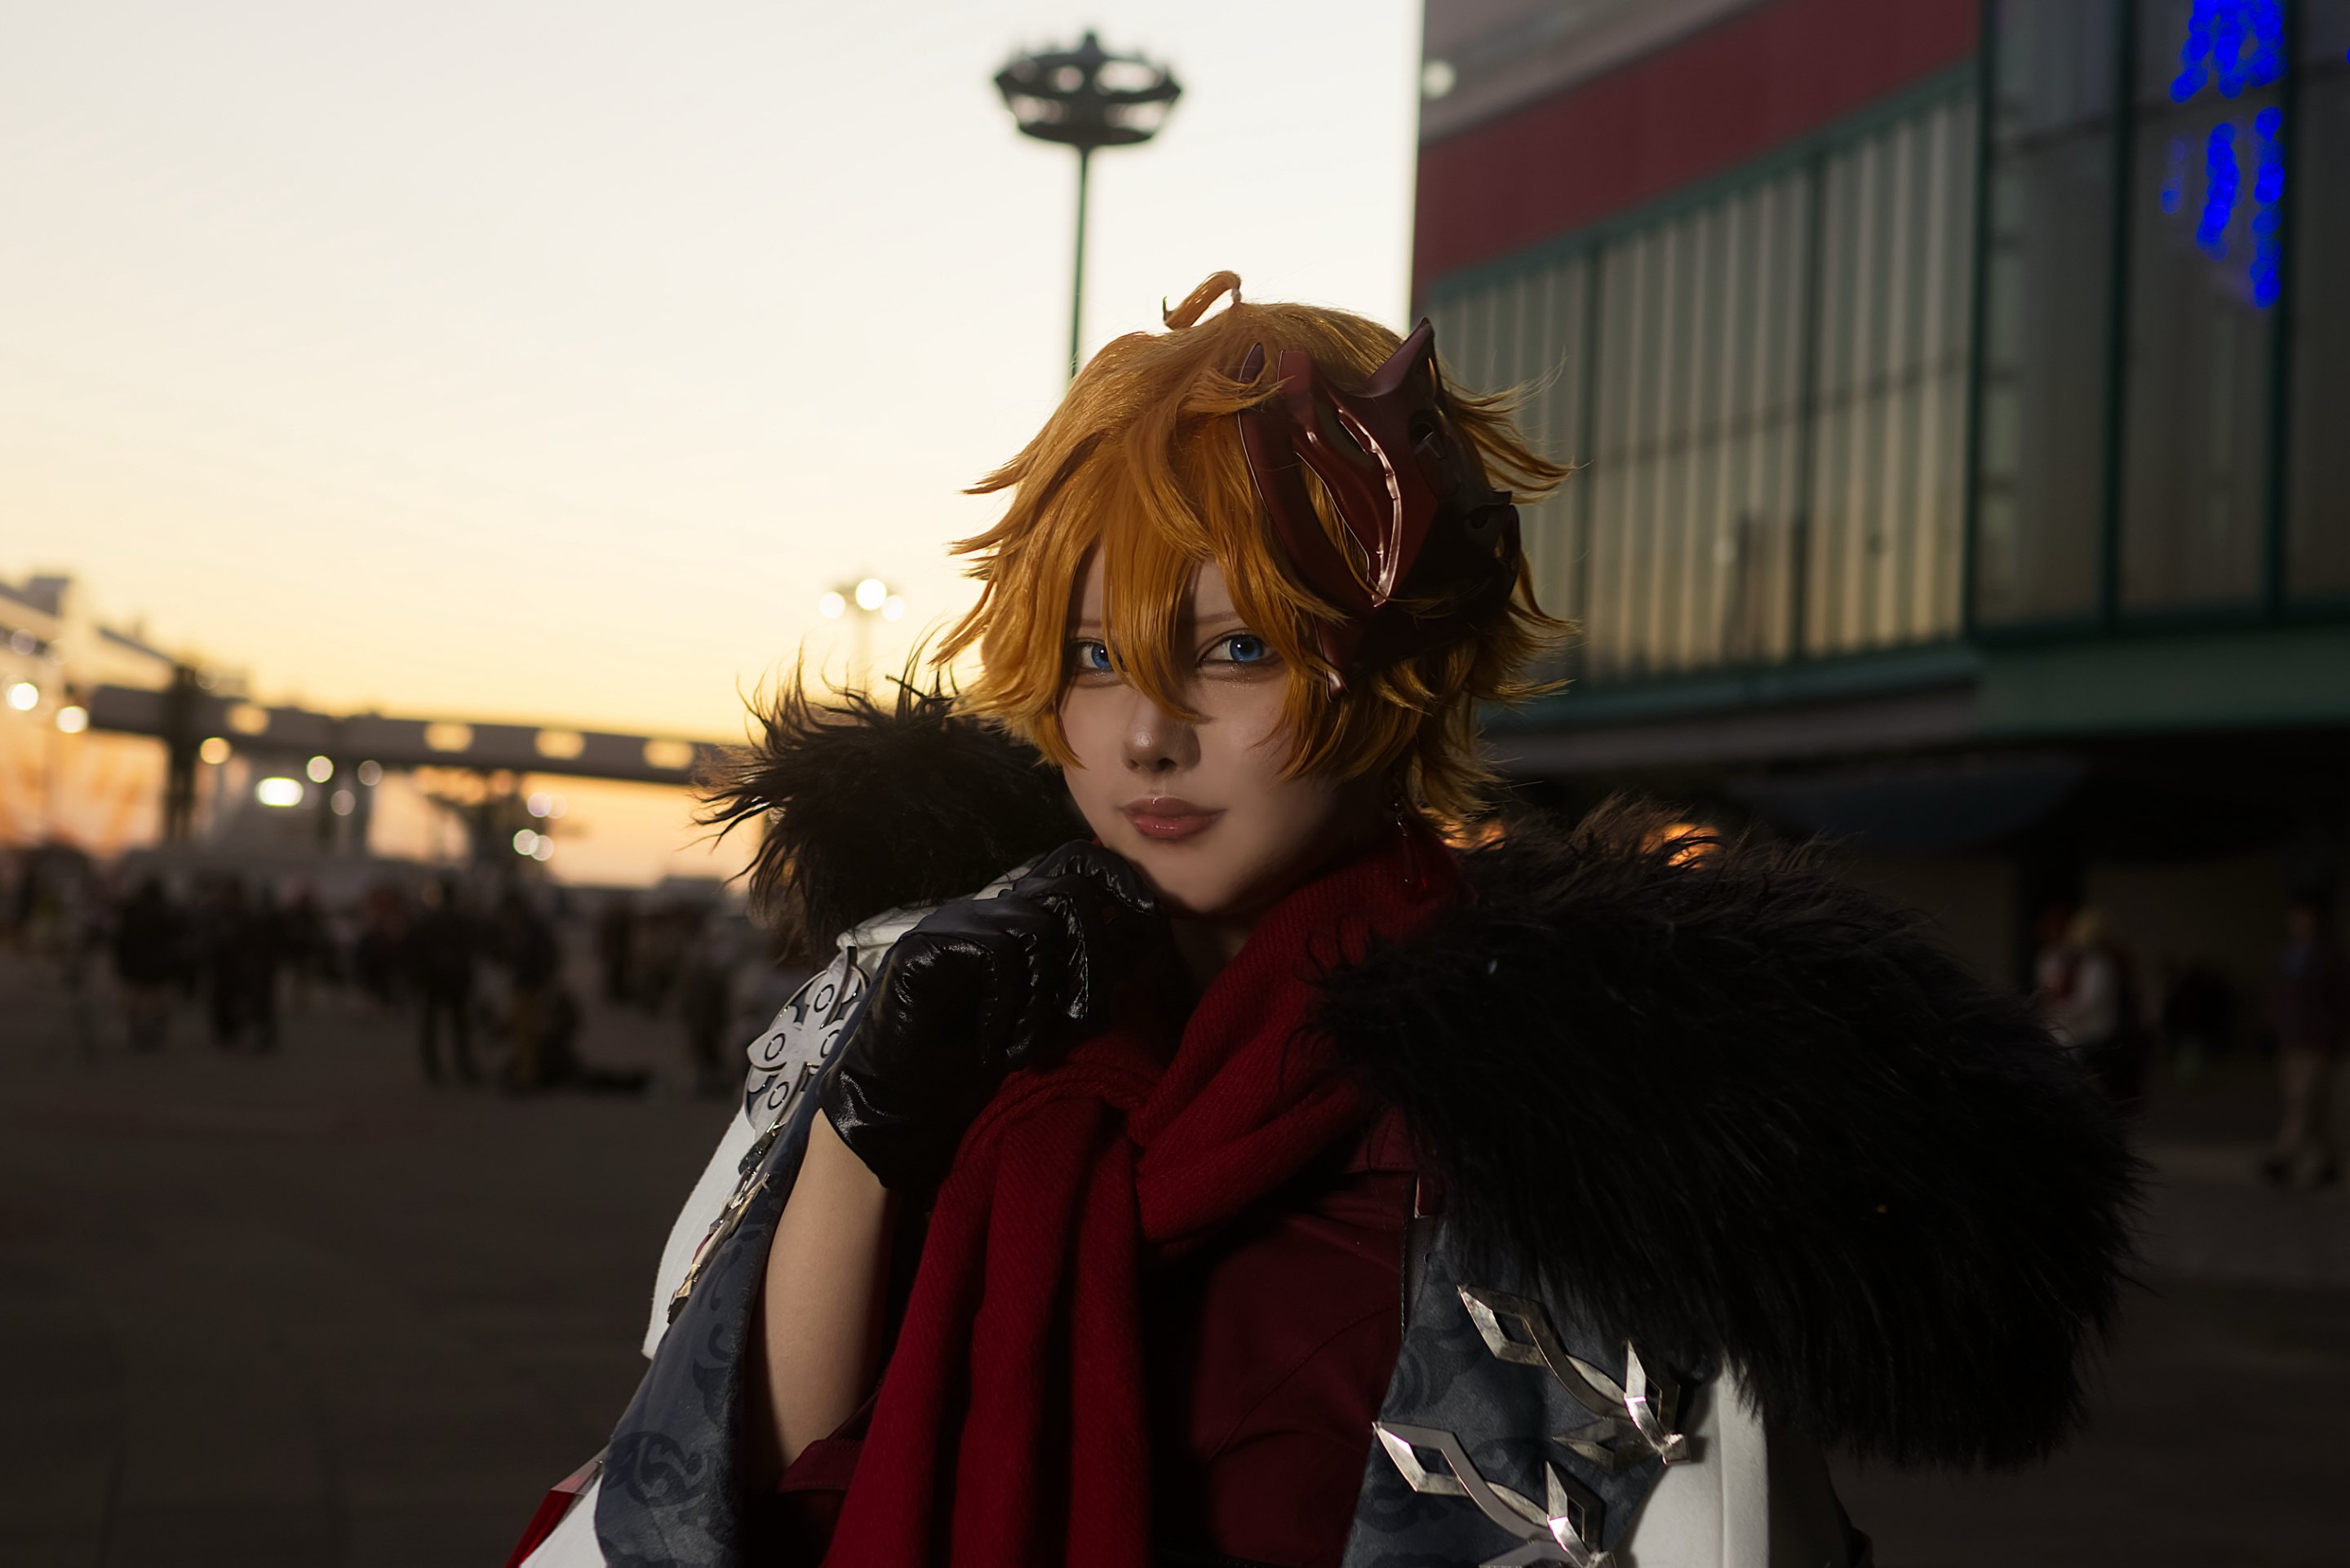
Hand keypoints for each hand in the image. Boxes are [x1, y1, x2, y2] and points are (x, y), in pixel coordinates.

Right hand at [818, 842, 1158, 1192]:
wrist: (906, 1101)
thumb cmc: (982, 1058)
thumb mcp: (1055, 1019)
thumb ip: (1092, 980)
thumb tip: (1144, 943)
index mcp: (1024, 916)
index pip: (1078, 863)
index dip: (1123, 882)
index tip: (1153, 923)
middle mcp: (993, 908)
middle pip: (1071, 895)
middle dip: (1094, 962)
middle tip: (1077, 1023)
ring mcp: (957, 922)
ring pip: (1038, 929)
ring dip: (1043, 1003)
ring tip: (1019, 1048)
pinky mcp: (927, 946)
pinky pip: (996, 956)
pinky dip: (1005, 1010)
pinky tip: (989, 1046)